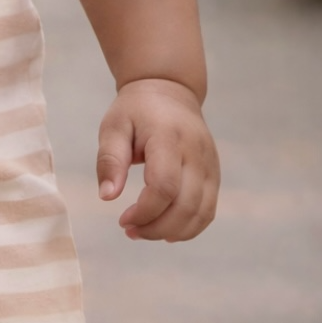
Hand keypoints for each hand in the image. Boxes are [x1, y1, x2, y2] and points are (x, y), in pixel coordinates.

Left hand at [96, 78, 218, 241]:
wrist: (169, 90)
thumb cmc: (136, 111)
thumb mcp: (114, 126)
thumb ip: (110, 159)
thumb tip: (107, 196)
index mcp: (169, 138)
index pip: (164, 186)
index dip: (145, 212)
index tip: (122, 220)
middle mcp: (196, 152)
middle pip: (186, 205)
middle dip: (156, 228)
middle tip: (130, 231)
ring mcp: (210, 164)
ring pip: (202, 212)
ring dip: (174, 232)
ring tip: (144, 232)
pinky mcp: (214, 174)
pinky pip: (208, 210)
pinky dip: (190, 227)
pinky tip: (166, 230)